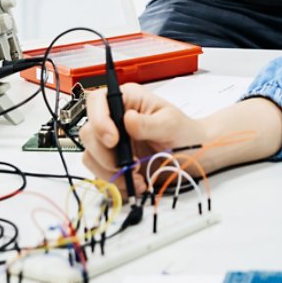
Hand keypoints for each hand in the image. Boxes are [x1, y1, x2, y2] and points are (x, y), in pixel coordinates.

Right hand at [81, 83, 205, 189]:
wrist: (192, 156)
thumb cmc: (184, 133)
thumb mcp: (171, 125)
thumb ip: (149, 124)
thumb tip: (128, 119)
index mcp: (127, 100)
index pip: (98, 101)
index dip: (99, 120)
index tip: (113, 140)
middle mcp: (114, 118)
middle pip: (88, 132)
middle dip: (106, 154)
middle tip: (130, 165)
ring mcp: (111, 141)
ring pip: (91, 155)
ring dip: (111, 172)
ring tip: (137, 177)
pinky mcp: (112, 161)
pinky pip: (100, 173)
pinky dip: (116, 182)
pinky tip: (135, 183)